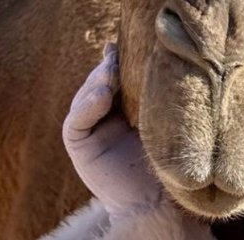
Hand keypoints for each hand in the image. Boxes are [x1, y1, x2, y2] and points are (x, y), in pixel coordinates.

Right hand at [62, 43, 162, 217]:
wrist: (159, 198)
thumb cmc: (168, 157)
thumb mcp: (161, 117)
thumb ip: (153, 92)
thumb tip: (153, 55)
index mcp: (122, 108)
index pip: (112, 78)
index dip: (114, 61)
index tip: (121, 44)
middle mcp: (103, 117)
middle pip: (96, 84)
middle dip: (106, 70)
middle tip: (117, 57)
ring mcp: (89, 132)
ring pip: (84, 98)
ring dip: (96, 83)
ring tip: (110, 73)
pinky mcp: (80, 148)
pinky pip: (75, 122)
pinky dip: (86, 106)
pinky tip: (102, 94)